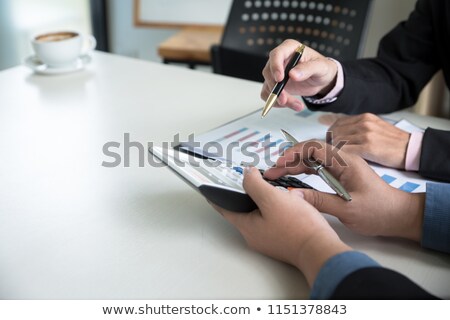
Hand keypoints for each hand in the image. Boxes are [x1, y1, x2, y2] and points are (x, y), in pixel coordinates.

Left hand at [211, 167, 350, 286]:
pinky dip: (272, 207)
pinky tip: (282, 198)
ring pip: (258, 215)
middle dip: (241, 195)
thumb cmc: (298, 227)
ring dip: (259, 200)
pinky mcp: (283, 239)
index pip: (224, 209)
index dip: (216, 196)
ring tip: (263, 184)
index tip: (208, 188)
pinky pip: (272, 220)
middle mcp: (255, 235)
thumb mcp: (272, 199)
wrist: (321, 249)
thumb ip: (255, 185)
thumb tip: (246, 174)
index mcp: (247, 227)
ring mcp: (269, 239)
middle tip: (242, 179)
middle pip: (242, 211)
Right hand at [261, 39, 337, 110]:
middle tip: (285, 100)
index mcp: (290, 48)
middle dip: (276, 88)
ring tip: (297, 105)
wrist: (320, 80)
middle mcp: (280, 59)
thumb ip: (308, 69)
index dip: (275, 66)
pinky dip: (276, 103)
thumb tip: (293, 74)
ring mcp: (275, 72)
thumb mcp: (321, 67)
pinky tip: (290, 104)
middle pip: (268, 72)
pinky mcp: (274, 84)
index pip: (277, 54)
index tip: (280, 79)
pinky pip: (268, 94)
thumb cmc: (321, 69)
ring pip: (268, 86)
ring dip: (278, 99)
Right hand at [264, 141, 424, 241]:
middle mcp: (342, 160)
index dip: (294, 154)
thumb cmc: (378, 211)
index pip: (314, 148)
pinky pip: (317, 168)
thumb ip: (319, 201)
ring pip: (312, 159)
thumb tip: (292, 196)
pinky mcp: (340, 174)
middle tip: (271, 172)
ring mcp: (341, 166)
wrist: (398, 215)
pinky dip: (302, 171)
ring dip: (294, 165)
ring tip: (276, 174)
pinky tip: (291, 177)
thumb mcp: (347, 209)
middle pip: (310, 152)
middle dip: (289, 160)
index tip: (279, 164)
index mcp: (346, 162)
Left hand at [328, 113, 410, 168]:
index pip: (338, 123)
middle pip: (335, 132)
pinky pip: (346, 150)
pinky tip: (343, 161)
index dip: (331, 134)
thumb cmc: (394, 143)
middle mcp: (364, 123)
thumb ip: (360, 128)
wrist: (412, 150)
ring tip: (337, 158)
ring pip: (337, 141)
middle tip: (331, 153)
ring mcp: (366, 134)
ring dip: (334, 151)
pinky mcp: (368, 146)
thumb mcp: (376, 128)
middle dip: (330, 144)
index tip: (330, 144)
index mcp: (365, 117)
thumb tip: (341, 135)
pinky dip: (341, 156)